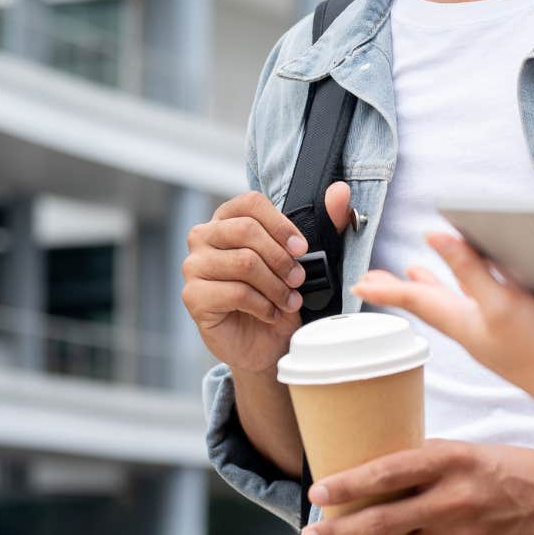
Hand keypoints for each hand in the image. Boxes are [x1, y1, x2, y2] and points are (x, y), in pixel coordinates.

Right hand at [181, 182, 352, 373]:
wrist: (268, 343)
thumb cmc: (280, 295)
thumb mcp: (308, 257)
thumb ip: (326, 221)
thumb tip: (340, 192)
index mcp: (228, 218)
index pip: (250, 203)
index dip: (281, 225)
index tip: (301, 248)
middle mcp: (204, 236)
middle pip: (246, 230)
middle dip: (282, 259)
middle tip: (298, 279)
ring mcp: (194, 266)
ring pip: (244, 262)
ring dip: (276, 286)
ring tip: (289, 300)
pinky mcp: (193, 296)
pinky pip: (235, 292)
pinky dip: (263, 305)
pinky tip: (272, 313)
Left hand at [300, 440, 533, 534]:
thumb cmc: (512, 469)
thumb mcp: (466, 452)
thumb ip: (425, 464)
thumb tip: (377, 476)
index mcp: (451, 461)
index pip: (386, 473)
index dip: (347, 485)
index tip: (319, 492)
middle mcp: (454, 500)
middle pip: (381, 523)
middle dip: (338, 531)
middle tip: (312, 534)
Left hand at [353, 232, 533, 395]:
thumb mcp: (502, 303)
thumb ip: (470, 270)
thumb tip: (436, 237)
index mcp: (464, 322)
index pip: (416, 302)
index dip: (387, 289)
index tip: (359, 282)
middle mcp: (473, 328)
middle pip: (427, 304)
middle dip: (401, 288)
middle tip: (373, 279)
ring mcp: (493, 333)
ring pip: (451, 305)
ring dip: (430, 288)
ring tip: (415, 273)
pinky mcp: (514, 334)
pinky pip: (475, 308)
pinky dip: (463, 292)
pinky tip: (475, 287)